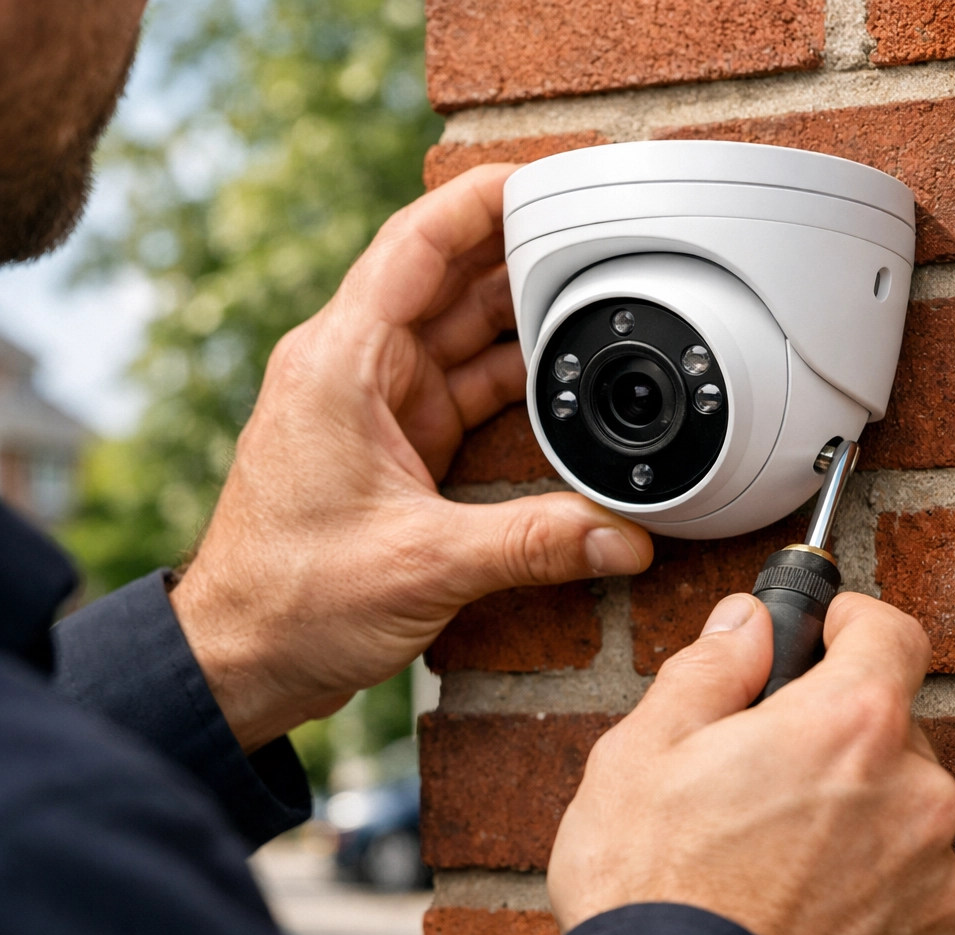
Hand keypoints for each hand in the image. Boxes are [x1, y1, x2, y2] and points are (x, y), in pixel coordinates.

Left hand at [168, 165, 652, 752]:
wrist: (243, 655)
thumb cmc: (292, 599)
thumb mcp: (422, 565)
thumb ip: (532, 544)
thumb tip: (628, 539)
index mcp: (341, 366)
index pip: (414, 246)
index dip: (478, 200)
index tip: (543, 176)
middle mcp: (355, 371)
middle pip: (446, 282)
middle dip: (517, 253)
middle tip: (597, 235)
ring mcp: (376, 407)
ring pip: (458, 334)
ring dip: (519, 315)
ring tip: (595, 293)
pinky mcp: (394, 446)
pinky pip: (461, 387)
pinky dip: (509, 377)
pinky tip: (560, 374)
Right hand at [548, 591, 954, 934]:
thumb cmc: (649, 882)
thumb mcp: (646, 746)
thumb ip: (712, 666)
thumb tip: (748, 622)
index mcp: (846, 728)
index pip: (892, 634)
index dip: (852, 620)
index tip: (824, 629)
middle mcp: (913, 798)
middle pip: (890, 724)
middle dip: (832, 726)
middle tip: (758, 760)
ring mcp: (931, 882)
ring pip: (900, 805)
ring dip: (851, 804)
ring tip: (768, 843)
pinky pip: (908, 880)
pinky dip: (866, 873)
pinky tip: (795, 896)